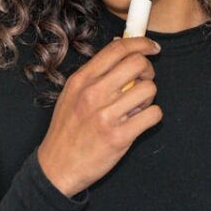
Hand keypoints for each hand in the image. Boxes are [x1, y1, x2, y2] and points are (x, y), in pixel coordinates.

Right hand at [35, 36, 162, 197]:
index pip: (117, 49)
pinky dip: (152, 117)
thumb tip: (120, 51)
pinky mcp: (119, 137)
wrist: (57, 167)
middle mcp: (93, 94)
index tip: (151, 48)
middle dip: (148, 70)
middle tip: (143, 81)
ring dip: (148, 98)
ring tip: (135, 108)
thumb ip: (94, 74)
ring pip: (149, 89)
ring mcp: (106, 116)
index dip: (140, 43)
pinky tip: (139, 121)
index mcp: (82, 80)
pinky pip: (153, 115)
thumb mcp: (71, 94)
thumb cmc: (67, 129)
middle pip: (137, 64)